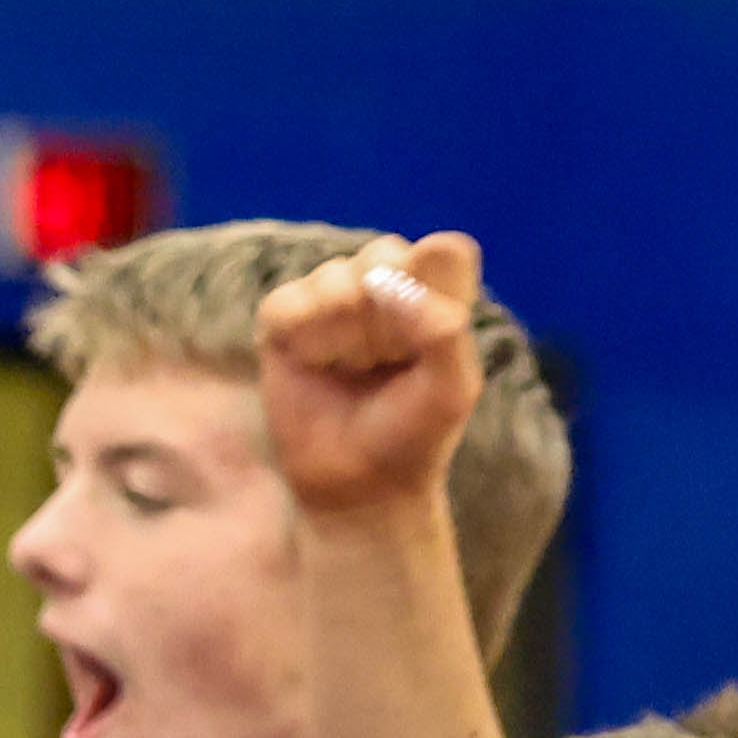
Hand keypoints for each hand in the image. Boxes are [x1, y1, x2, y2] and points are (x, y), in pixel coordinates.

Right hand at [254, 230, 492, 514]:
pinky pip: (287, 301)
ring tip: (352, 369)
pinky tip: (314, 363)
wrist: (357, 485)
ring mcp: (331, 300)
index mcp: (438, 295)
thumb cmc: (413, 435)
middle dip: (385, 314)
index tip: (428, 336)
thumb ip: (443, 329)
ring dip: (345, 331)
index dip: (433, 285)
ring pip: (335, 276)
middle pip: (385, 254)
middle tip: (387, 363)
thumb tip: (386, 283)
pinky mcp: (284, 320)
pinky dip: (302, 335)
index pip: (445, 252)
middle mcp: (386, 286)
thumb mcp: (452, 389)